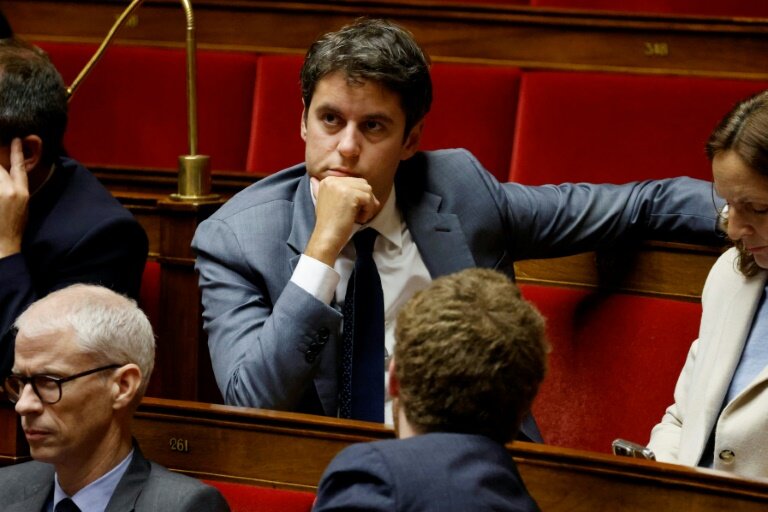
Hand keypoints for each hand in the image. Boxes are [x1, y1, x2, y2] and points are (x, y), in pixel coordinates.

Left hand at [0, 138, 28, 257]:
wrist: (3, 245)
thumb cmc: (14, 227)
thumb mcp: (24, 206)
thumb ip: (16, 188)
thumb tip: (9, 173)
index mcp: (22, 192)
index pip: (20, 166)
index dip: (17, 151)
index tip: (16, 139)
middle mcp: (8, 191)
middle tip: (0, 160)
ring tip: (2, 189)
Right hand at [305, 176, 379, 265]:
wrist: (327, 237)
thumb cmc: (329, 223)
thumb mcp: (326, 201)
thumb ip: (331, 190)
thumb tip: (320, 180)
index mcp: (328, 181)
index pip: (353, 181)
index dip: (359, 196)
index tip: (355, 209)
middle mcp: (333, 180)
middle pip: (362, 183)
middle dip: (366, 199)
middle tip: (361, 214)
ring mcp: (341, 186)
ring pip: (367, 190)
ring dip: (368, 205)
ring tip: (359, 217)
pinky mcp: (350, 194)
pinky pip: (369, 198)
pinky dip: (368, 211)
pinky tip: (359, 219)